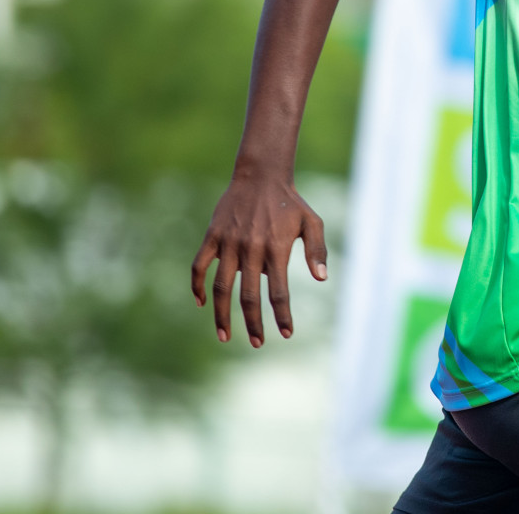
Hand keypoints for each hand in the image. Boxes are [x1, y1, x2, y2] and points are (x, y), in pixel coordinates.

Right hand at [191, 174, 327, 346]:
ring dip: (221, 314)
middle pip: (249, 296)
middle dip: (252, 323)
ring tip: (225, 336)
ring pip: (220, 287)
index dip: (282, 315)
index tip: (286, 333)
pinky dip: (197, 286)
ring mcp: (229, 243)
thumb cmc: (290, 202)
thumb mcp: (312, 222)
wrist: (261, 175)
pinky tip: (201, 303)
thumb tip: (321, 278)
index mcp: (276, 248)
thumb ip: (317, 250)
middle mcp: (251, 249)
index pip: (278, 291)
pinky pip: (199, 266)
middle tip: (257, 343)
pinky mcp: (213, 236)